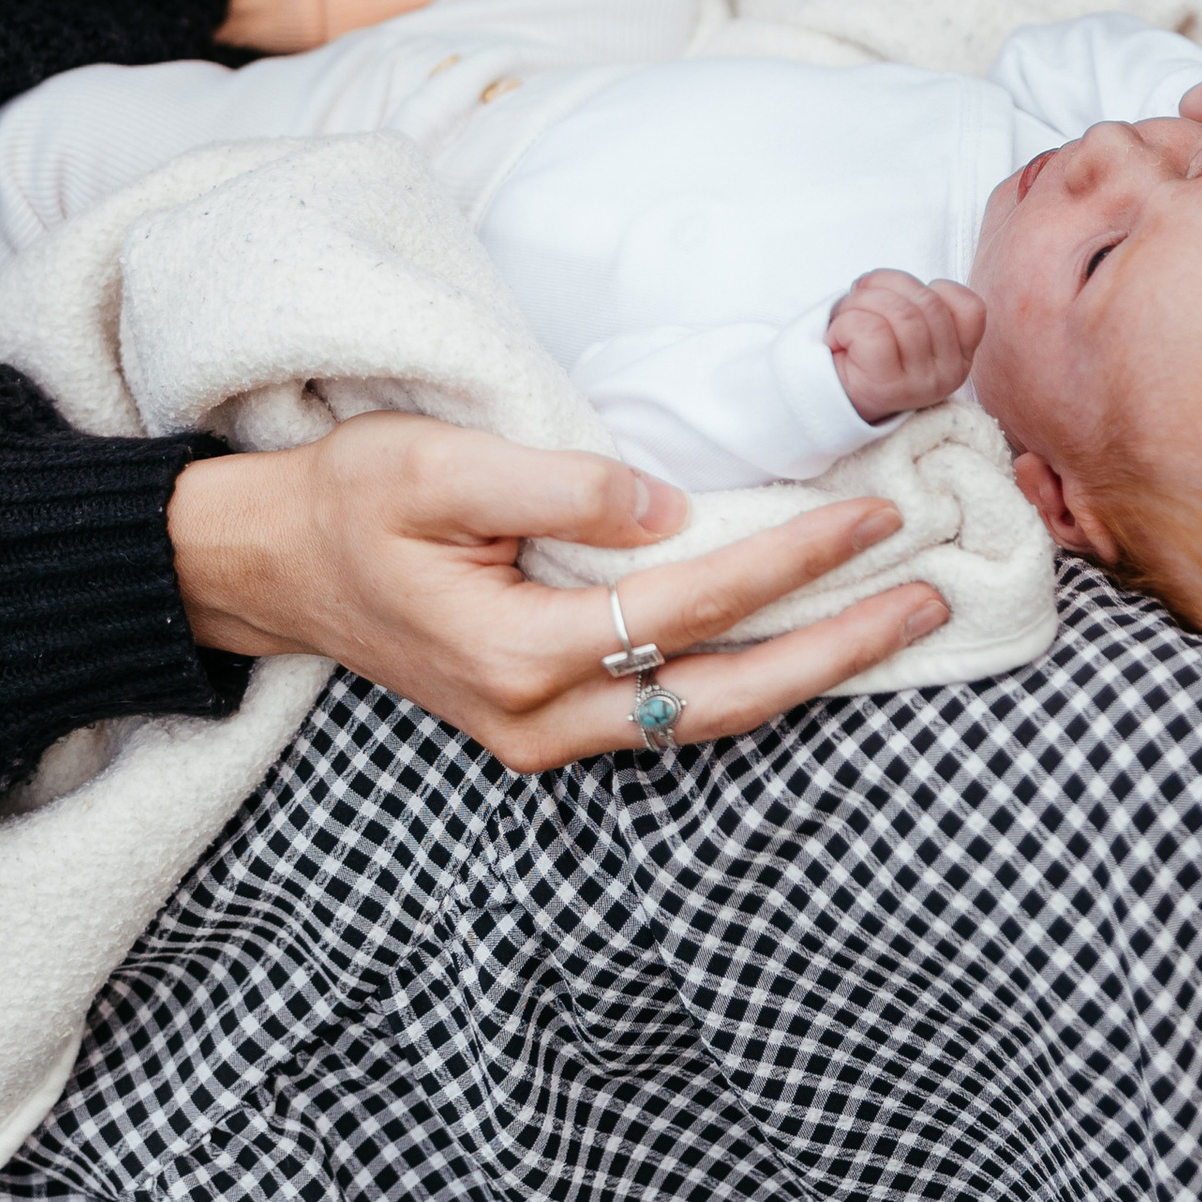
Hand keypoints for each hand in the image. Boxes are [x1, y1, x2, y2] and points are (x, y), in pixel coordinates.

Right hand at [168, 415, 950, 771]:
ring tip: (893, 621)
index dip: (789, 560)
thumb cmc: (346, 499)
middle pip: (724, 695)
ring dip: (804, 672)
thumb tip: (665, 507)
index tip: (871, 515)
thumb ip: (554, 487)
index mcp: (517, 654)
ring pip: (704, 718)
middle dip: (836, 649)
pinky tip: (800, 641)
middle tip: (930, 596)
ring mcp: (542, 737)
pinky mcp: (543, 725)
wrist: (271, 565)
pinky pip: (668, 712)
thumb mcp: (434, 465)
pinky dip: (745, 678)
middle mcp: (540, 719)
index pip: (689, 604)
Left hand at [826, 269, 987, 422]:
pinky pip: (871, 330)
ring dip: (860, 302)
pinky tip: (839, 338)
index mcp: (961, 355)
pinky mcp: (887, 388)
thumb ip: (916, 304)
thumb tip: (882, 282)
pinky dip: (846, 322)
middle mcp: (950, 373)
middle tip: (859, 301)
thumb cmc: (870, 353)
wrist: (833, 398)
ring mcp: (921, 384)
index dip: (931, 286)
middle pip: (927, 300)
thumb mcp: (907, 328)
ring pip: (900, 312)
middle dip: (883, 286)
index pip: (969, 306)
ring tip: (847, 319)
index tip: (900, 299)